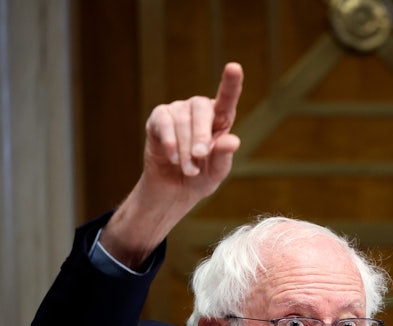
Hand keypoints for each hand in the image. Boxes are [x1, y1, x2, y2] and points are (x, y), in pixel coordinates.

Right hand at [100, 63, 243, 267]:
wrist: (173, 190)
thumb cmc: (201, 178)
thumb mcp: (217, 172)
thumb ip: (224, 156)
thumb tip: (233, 141)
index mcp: (220, 119)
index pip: (227, 99)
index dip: (231, 83)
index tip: (234, 67)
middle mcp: (199, 110)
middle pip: (201, 109)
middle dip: (201, 134)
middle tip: (200, 156)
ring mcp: (177, 111)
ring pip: (182, 120)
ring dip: (185, 148)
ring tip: (188, 170)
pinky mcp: (158, 119)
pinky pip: (163, 123)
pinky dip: (169, 141)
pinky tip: (173, 157)